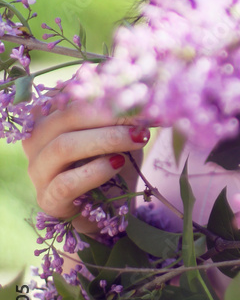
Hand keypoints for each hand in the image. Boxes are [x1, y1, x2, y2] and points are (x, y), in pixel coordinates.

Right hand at [22, 99, 149, 233]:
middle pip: (66, 116)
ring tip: (135, 139)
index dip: (104, 92)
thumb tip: (144, 97)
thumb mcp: (119, 132)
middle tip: (140, 117)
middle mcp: (36, 139)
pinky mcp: (47, 199)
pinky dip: (95, 171)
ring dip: (105, 139)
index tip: (136, 94)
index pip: (71, 95)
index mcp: (49, 115)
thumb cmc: (112, 160)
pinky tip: (118, 163)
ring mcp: (38, 170)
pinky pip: (66, 182)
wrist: (108, 207)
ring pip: (62, 146)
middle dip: (108, 114)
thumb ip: (123, 114)